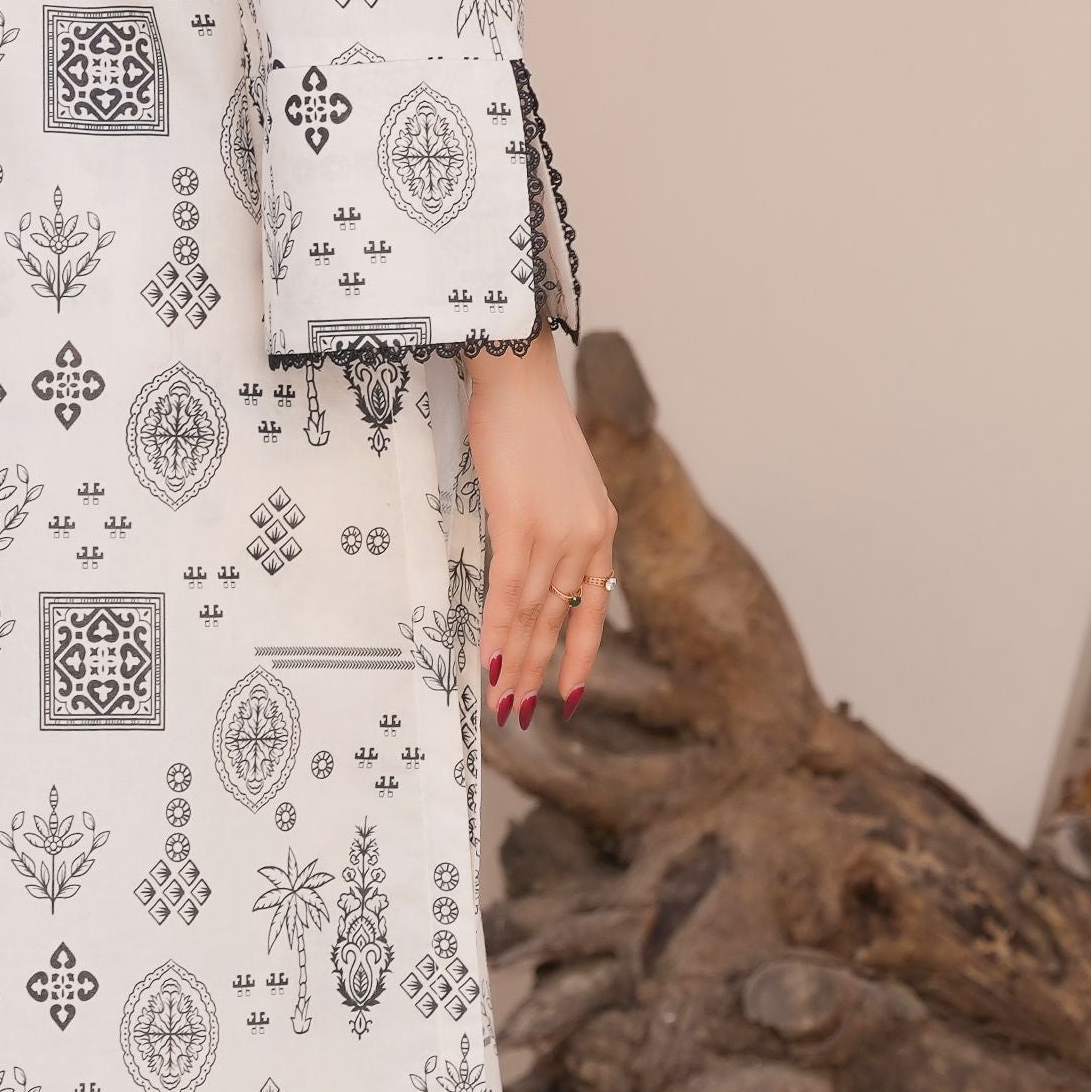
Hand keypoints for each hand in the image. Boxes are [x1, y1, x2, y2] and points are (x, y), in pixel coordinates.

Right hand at [462, 335, 614, 730]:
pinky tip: (490, 660)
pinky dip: (498, 629)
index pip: (595, 608)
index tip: (573, 694)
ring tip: (501, 703)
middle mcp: (589, 538)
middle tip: (518, 715)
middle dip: (537, 672)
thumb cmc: (529, 421)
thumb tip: (528, 554)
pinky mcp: (523, 524)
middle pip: (559, 621)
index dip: (582, 655)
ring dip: (514, 663)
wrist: (520, 376)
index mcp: (601, 530)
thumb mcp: (559, 479)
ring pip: (533, 615)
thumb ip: (554, 521)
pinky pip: (509, 591)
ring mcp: (558, 533)